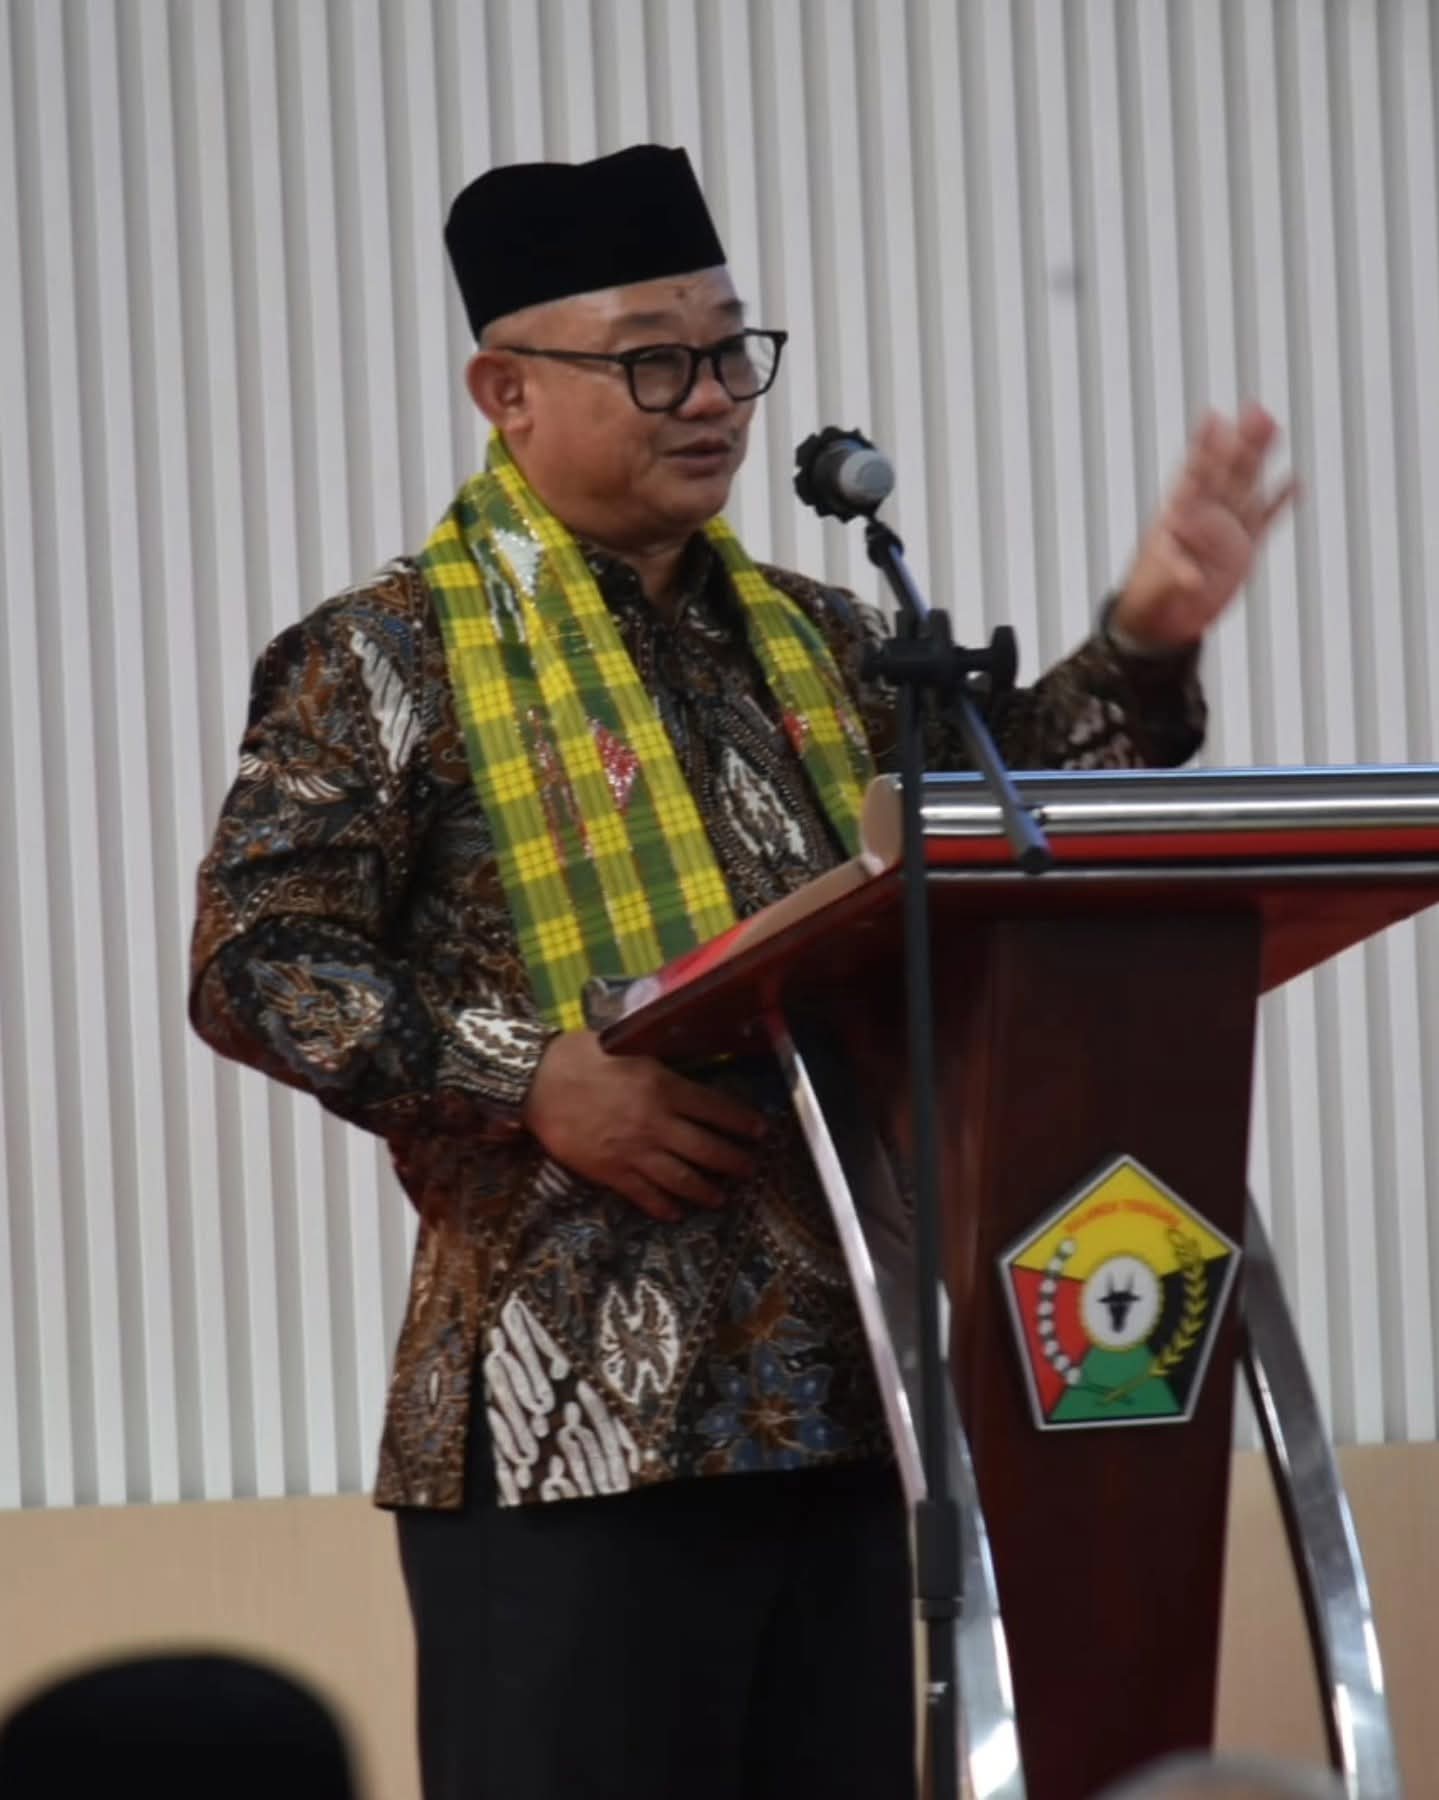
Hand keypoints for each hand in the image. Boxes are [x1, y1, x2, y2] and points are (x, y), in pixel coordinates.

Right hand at [521, 1030, 765, 1222]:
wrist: (535, 1083)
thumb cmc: (579, 1056)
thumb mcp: (626, 1045)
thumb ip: (658, 1058)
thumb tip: (683, 1055)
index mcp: (664, 1087)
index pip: (715, 1109)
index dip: (742, 1122)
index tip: (760, 1131)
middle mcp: (656, 1123)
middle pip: (707, 1150)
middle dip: (734, 1162)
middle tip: (750, 1169)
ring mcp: (634, 1152)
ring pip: (682, 1179)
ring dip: (706, 1191)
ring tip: (721, 1198)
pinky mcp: (611, 1172)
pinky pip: (645, 1196)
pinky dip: (664, 1207)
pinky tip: (676, 1213)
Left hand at [1111, 404, 1296, 651]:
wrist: (1163, 620)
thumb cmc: (1150, 597)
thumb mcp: (1158, 587)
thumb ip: (1174, 576)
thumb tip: (1189, 575)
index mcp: (1179, 516)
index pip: (1193, 475)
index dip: (1203, 448)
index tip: (1213, 417)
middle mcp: (1205, 515)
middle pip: (1227, 471)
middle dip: (1241, 440)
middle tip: (1255, 408)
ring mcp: (1226, 530)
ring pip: (1248, 485)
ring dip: (1261, 457)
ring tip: (1274, 425)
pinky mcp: (1243, 550)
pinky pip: (1265, 521)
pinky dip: (1280, 503)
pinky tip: (1295, 481)